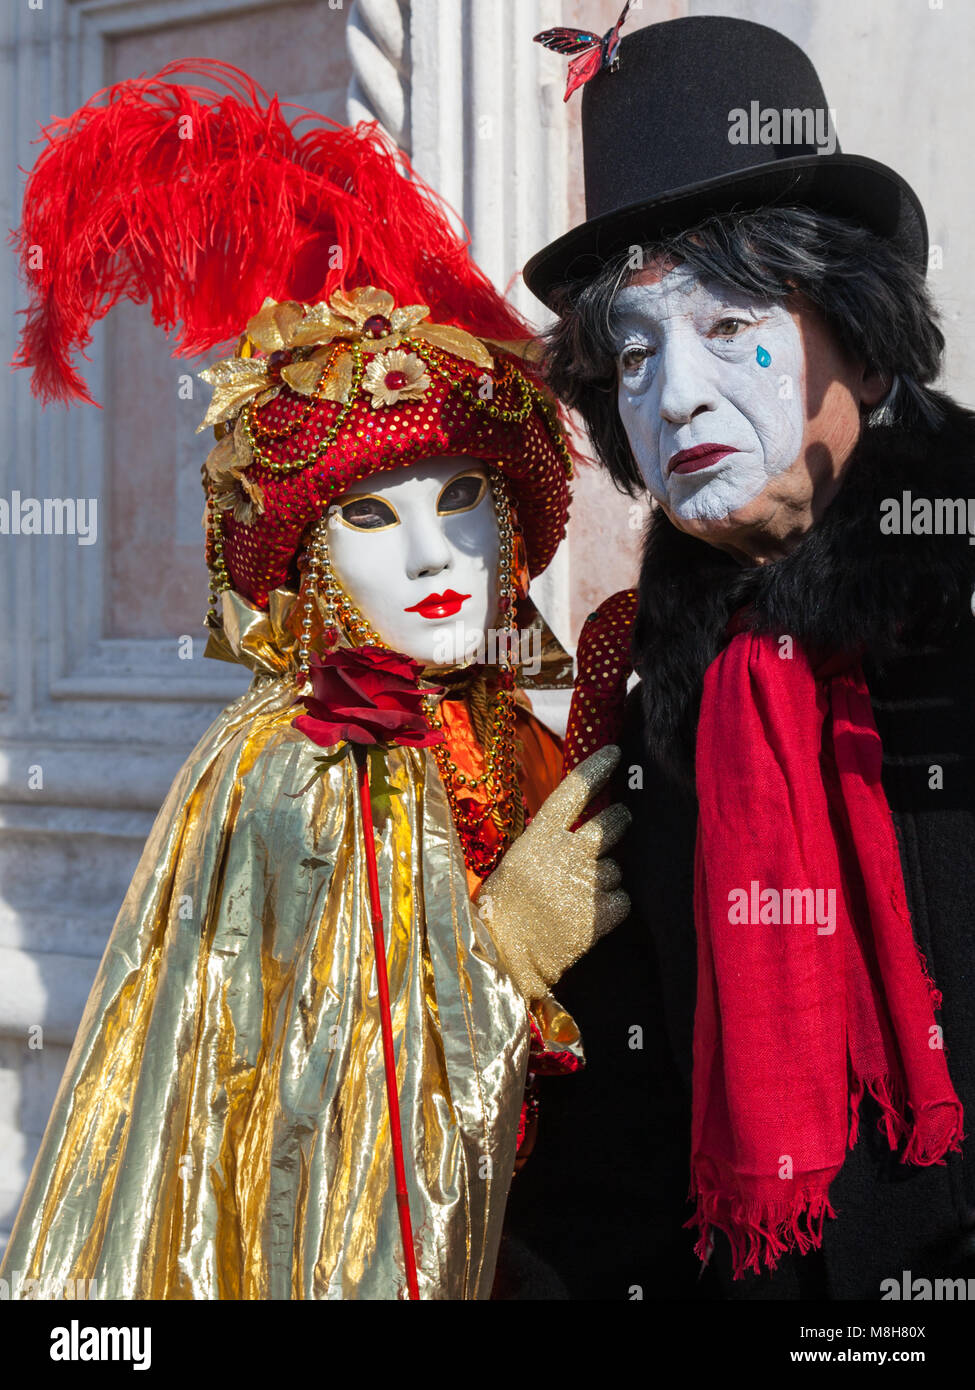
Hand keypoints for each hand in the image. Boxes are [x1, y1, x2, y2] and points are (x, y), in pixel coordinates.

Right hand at [476, 745, 630, 1000]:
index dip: (597, 768)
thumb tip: (583, 822)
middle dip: (619, 820)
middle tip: (618, 823)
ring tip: (581, 892)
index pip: (574, 789)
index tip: (616, 753)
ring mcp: (589, 881)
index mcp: (540, 836)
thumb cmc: (507, 907)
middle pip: (612, 821)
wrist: (507, 956)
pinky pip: (623, 896)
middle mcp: (568, 852)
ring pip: (617, 864)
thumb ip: (550, 840)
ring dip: (607, 874)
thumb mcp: (519, 861)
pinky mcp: (605, 911)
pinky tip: (591, 913)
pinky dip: (613, 904)